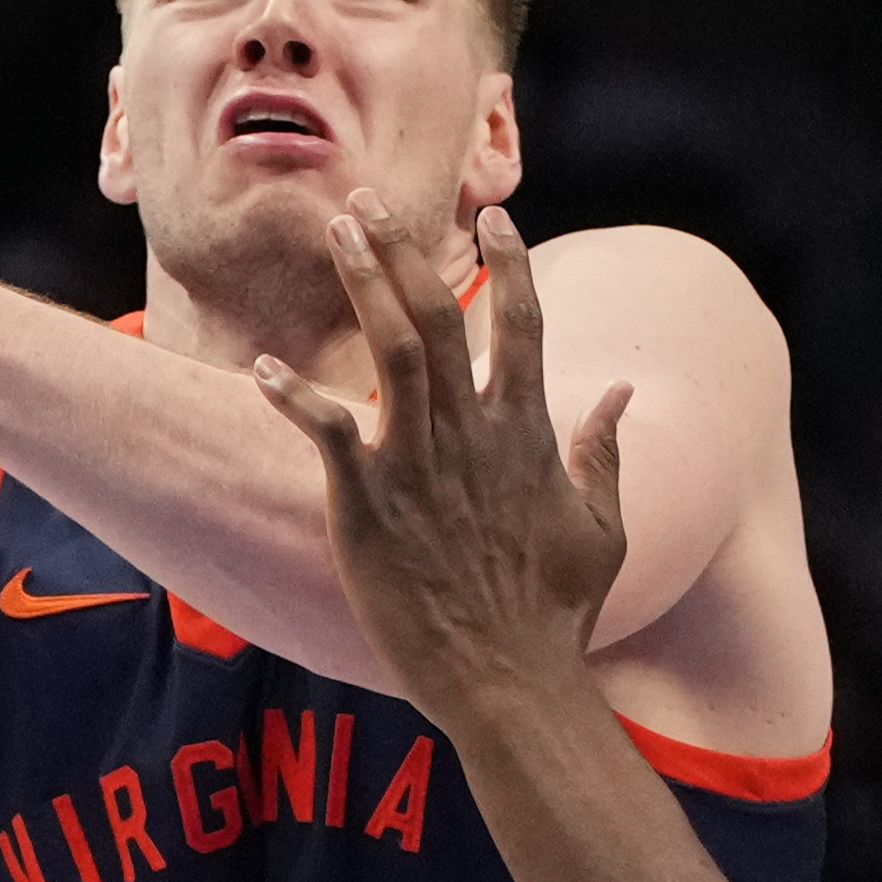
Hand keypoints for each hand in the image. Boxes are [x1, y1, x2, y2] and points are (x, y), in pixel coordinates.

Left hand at [253, 197, 629, 727]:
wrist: (509, 682)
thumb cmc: (556, 614)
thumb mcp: (602, 529)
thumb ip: (606, 454)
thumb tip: (620, 394)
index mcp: (528, 433)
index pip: (522, 324)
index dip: (508, 264)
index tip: (492, 219)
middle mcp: (472, 435)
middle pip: (437, 314)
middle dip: (404, 249)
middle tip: (369, 199)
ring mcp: (418, 466)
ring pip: (389, 348)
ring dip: (360, 283)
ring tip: (335, 231)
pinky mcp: (367, 505)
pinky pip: (325, 433)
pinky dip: (293, 397)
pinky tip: (261, 369)